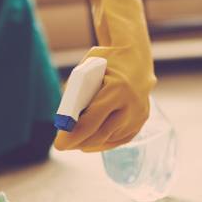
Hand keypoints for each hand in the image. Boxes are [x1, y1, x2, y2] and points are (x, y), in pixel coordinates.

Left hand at [54, 0, 156, 151]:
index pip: (92, 121)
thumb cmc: (106, 61)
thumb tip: (66, 122)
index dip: (73, 135)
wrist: (135, 55)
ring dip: (90, 142)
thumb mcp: (86, 70)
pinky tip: (91, 142)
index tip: (59, 144)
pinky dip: (104, 142)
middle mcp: (132, 104)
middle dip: (79, 142)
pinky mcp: (142, 120)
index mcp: (117, 89)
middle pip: (101, 134)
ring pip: (110, 139)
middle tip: (63, 145)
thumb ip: (76, 95)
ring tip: (75, 141)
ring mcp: (139, 114)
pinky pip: (120, 138)